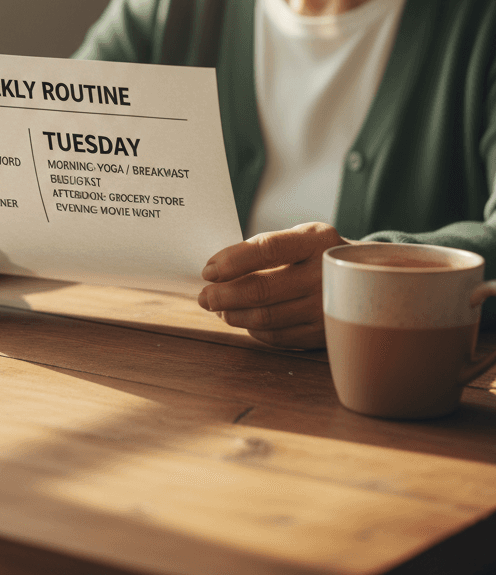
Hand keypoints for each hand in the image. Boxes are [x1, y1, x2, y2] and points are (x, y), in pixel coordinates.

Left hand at [197, 222, 345, 348]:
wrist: (369, 277)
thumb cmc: (318, 254)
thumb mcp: (302, 237)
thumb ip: (266, 248)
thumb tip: (218, 271)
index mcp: (316, 240)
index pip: (267, 249)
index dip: (233, 261)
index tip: (208, 271)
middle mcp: (324, 273)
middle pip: (263, 289)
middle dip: (225, 295)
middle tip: (205, 297)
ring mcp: (326, 307)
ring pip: (267, 318)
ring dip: (234, 315)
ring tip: (218, 308)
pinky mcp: (324, 333)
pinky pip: (278, 337)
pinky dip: (254, 330)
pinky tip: (243, 320)